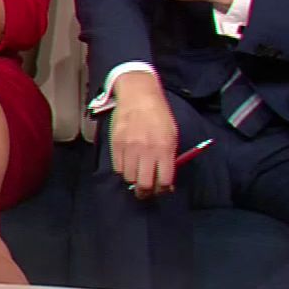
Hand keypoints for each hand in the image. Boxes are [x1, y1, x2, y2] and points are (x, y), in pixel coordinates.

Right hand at [109, 73, 179, 199]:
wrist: (138, 95)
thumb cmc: (159, 115)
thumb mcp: (172, 135)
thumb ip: (169, 159)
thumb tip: (166, 181)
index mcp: (164, 148)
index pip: (164, 181)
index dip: (163, 190)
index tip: (162, 189)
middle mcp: (146, 150)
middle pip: (144, 184)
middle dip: (146, 193)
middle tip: (147, 191)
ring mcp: (129, 148)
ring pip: (129, 178)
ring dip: (134, 181)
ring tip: (137, 175)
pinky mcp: (116, 144)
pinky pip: (118, 168)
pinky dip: (123, 170)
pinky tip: (128, 164)